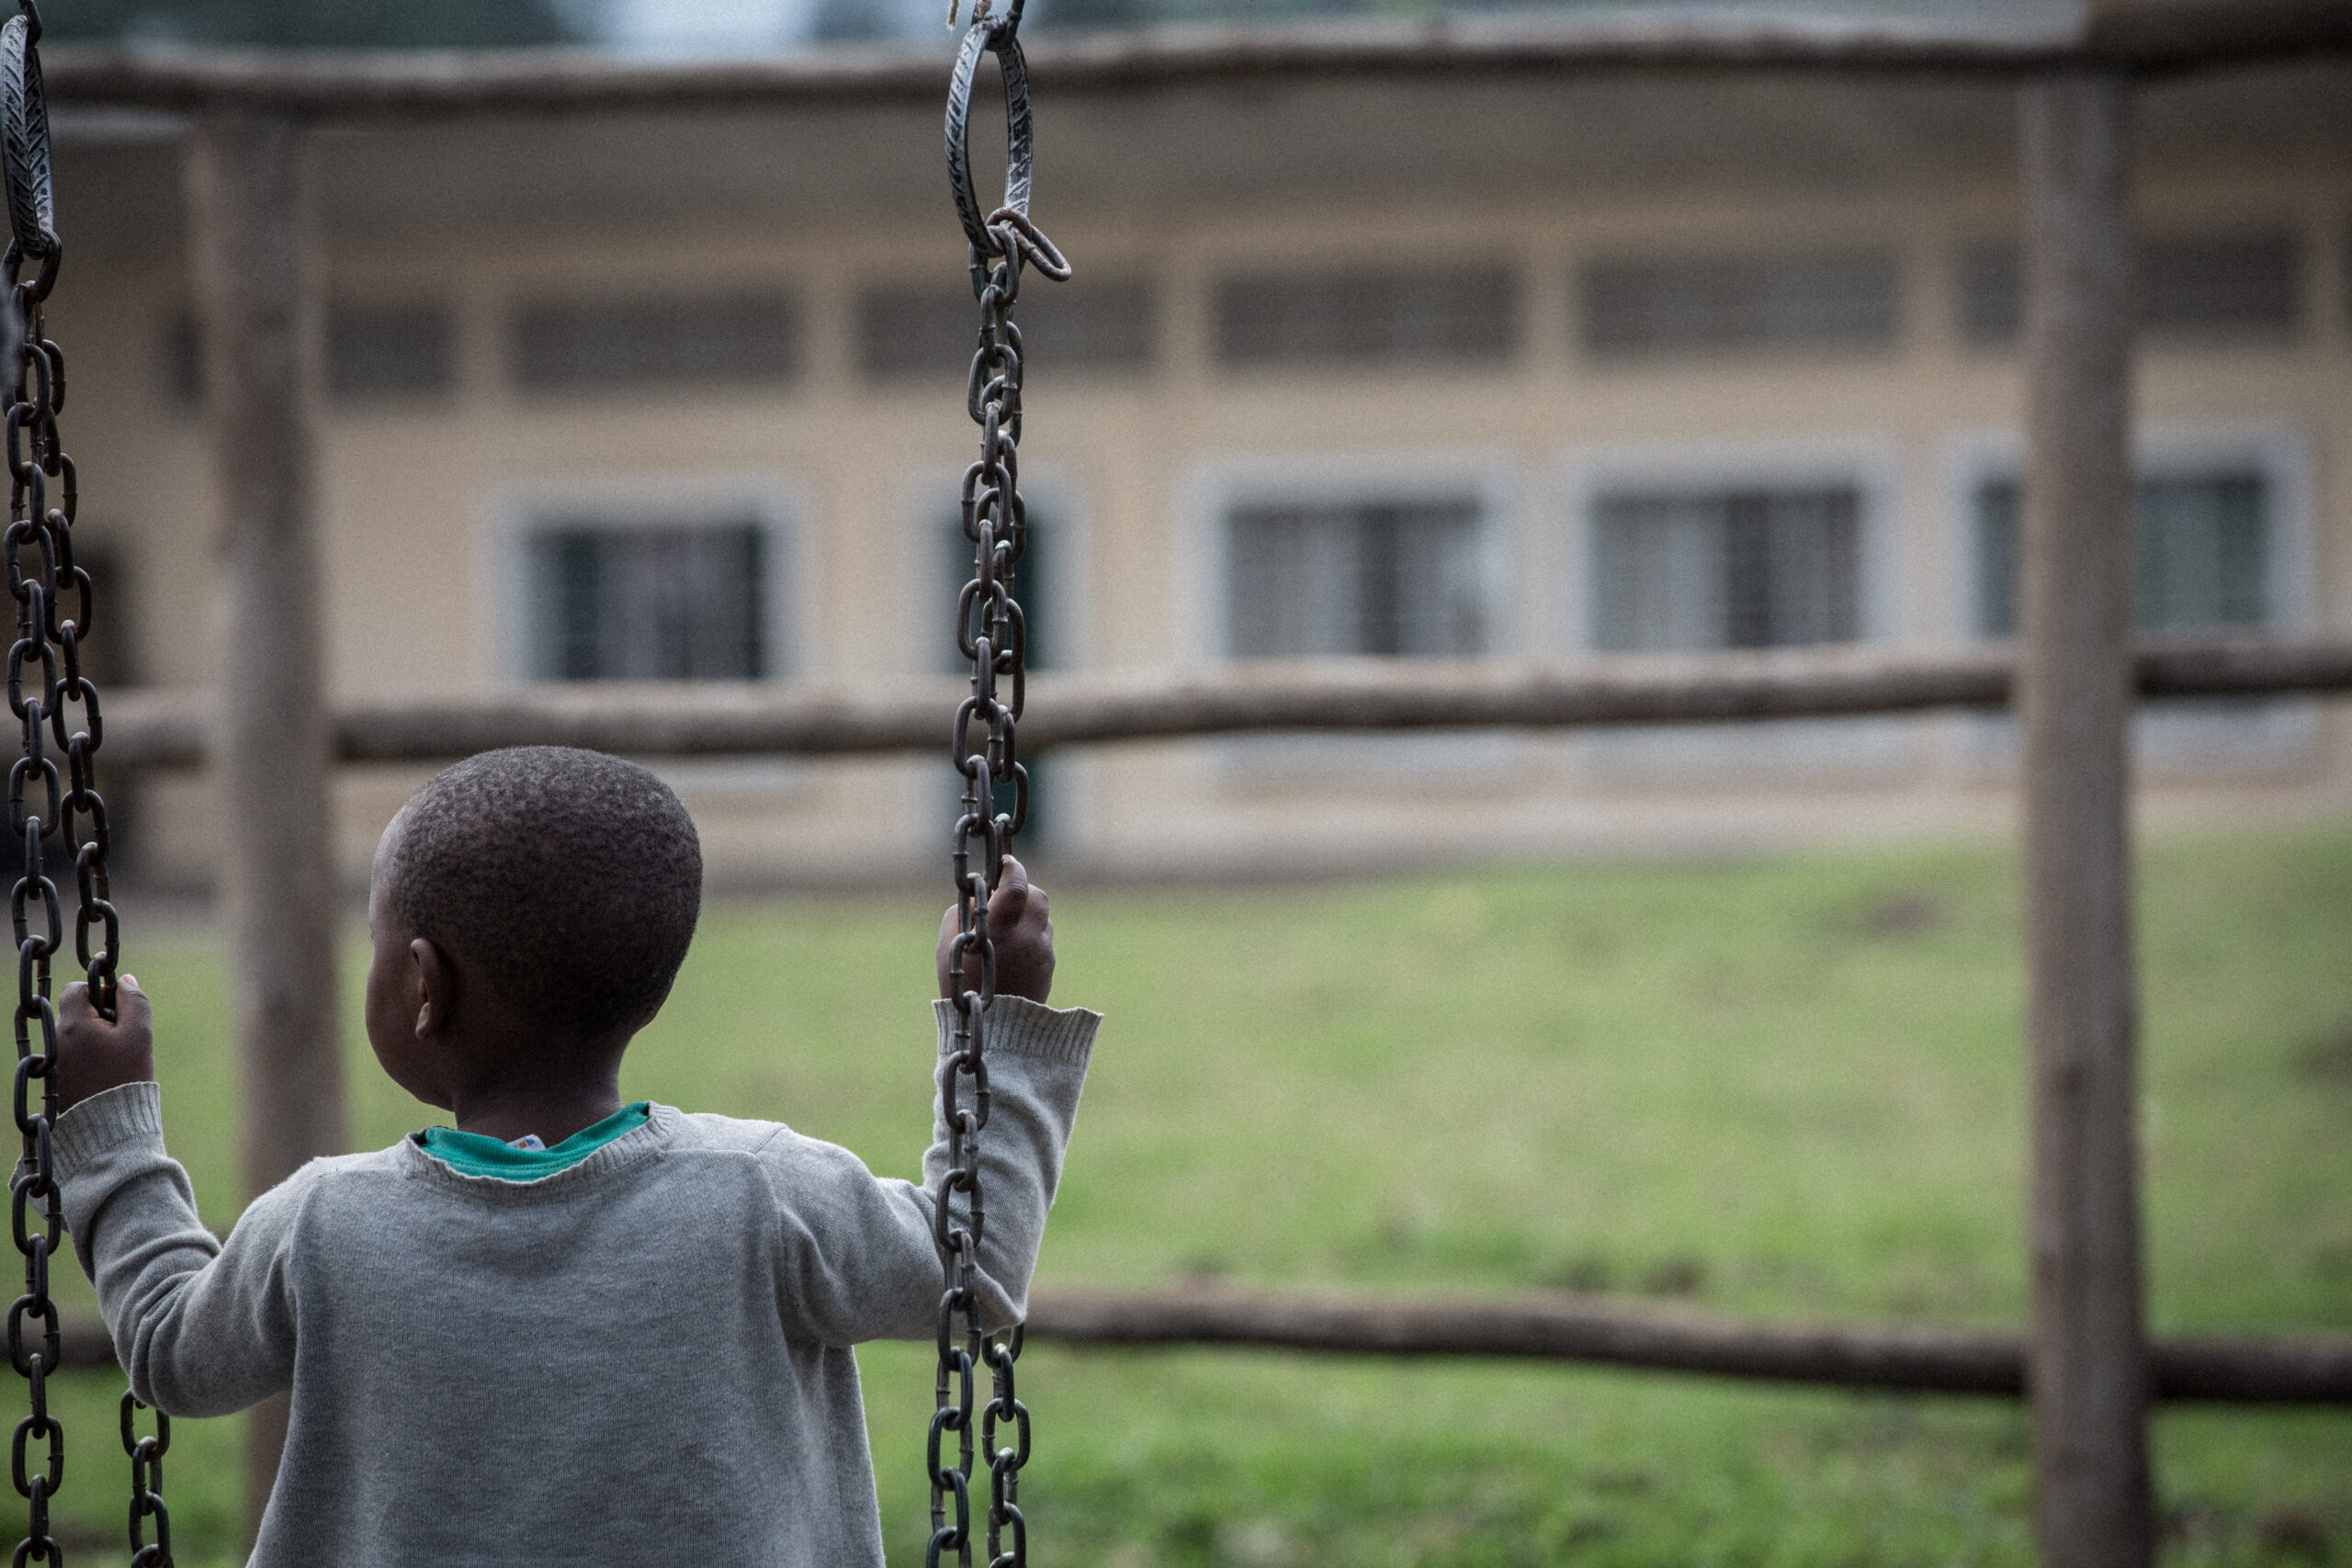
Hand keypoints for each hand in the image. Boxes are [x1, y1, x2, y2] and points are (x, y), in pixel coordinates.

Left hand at [56, 976, 153, 1116]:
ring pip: (75, 1031)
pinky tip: (106, 1069)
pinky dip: (89, 1052)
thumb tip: (125, 980)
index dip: (100, 990)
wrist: (107, 1125)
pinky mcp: (58, 1075)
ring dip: (95, 1034)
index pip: (77, 988)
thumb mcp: (139, 1034)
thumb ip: (135, 1001)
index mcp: (73, 1024)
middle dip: (100, 1014)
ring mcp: (55, 1058)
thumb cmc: (124, 1077)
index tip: (119, 1008)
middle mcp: (56, 1038)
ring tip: (115, 1056)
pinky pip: (73, 1051)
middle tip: (122, 1034)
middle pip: (77, 1010)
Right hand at [936, 855, 1054, 1004]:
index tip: (1006, 863)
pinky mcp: (1048, 966)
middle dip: (1023, 889)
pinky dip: (1032, 935)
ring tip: (1007, 928)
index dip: (1012, 868)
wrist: (991, 1030)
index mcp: (1000, 927)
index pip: (1017, 882)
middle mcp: (1026, 936)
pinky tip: (1014, 950)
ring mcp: (1042, 952)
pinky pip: (1044, 939)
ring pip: (1042, 917)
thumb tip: (983, 896)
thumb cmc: (962, 983)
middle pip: (1037, 895)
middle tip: (1006, 896)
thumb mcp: (949, 944)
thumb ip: (966, 911)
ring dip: (1028, 914)